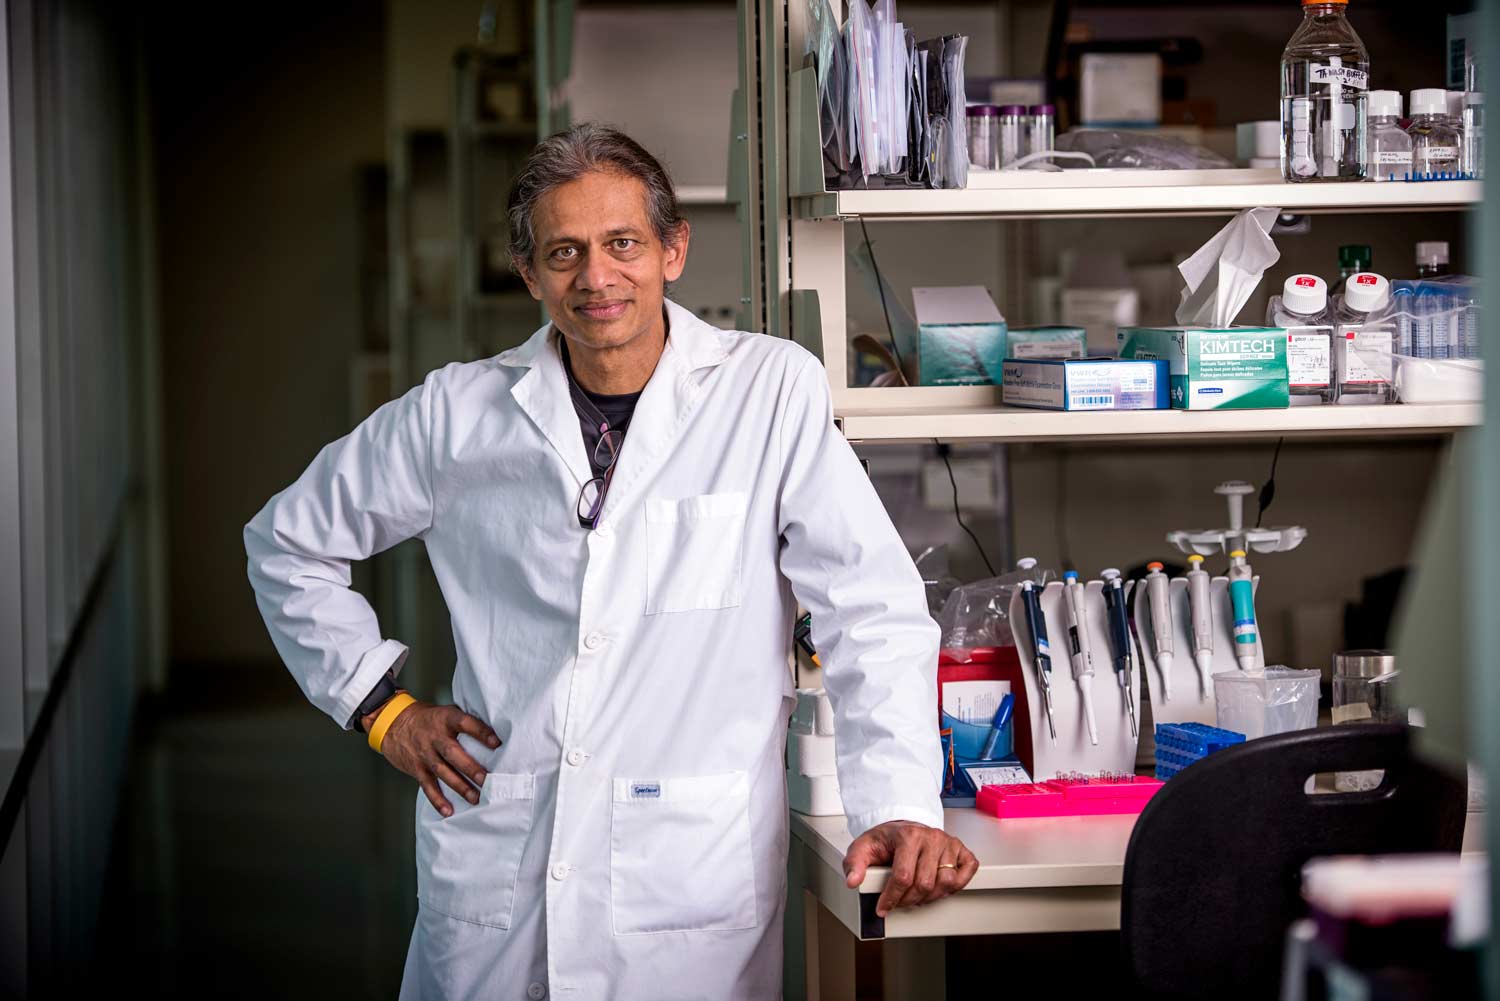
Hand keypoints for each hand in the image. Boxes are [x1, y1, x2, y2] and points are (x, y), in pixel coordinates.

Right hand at [371, 699, 500, 816]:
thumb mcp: (444, 712)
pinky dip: (437, 799)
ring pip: (443, 772)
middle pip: (453, 753)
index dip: (480, 732)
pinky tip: (448, 810)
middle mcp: (434, 737)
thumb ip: (463, 721)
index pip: (465, 723)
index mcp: (445, 719)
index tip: (496, 742)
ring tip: (475, 798)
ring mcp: (424, 754)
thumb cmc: (426, 719)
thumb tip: (493, 732)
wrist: (392, 723)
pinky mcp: (416, 768)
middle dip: (470, 768)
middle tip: (486, 779)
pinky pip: (427, 785)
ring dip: (460, 786)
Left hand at [841, 820, 977, 916]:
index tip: (883, 908)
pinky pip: (967, 871)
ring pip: (946, 882)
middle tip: (899, 902)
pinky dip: (957, 885)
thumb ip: (854, 863)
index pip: (903, 876)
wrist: (902, 827)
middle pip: (925, 883)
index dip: (891, 898)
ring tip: (917, 896)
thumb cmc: (886, 839)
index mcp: (908, 835)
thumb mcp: (863, 847)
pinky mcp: (960, 849)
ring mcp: (948, 843)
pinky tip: (940, 887)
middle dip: (908, 900)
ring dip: (931, 897)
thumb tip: (853, 881)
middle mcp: (931, 837)